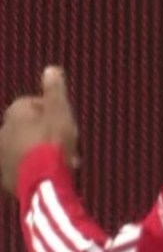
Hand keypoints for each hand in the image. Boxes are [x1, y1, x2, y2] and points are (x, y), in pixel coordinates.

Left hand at [0, 67, 80, 194]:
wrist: (42, 183)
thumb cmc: (53, 143)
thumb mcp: (60, 112)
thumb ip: (55, 90)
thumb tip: (51, 69)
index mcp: (15, 113)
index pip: (31, 103)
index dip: (50, 111)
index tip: (65, 121)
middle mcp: (3, 132)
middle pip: (27, 127)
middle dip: (44, 132)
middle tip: (66, 144)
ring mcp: (3, 156)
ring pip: (24, 148)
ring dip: (39, 151)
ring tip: (61, 162)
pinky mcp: (6, 177)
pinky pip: (22, 168)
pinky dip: (33, 169)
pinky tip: (49, 174)